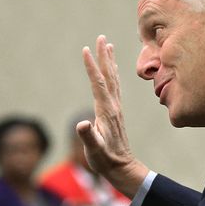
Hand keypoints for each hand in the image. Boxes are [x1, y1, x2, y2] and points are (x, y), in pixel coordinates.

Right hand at [80, 35, 148, 198]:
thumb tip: (82, 125)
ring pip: (113, 79)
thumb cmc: (105, 160)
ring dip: (110, 62)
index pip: (97, 84)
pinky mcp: (115, 112)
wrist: (122, 167)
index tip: (86, 50)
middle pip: (108, 76)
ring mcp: (115, 108)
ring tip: (108, 46)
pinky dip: (112, 75)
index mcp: (106, 111)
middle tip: (102, 38)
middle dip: (104, 56)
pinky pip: (114, 87)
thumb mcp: (94, 150)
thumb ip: (88, 137)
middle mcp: (113, 105)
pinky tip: (112, 71)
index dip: (91, 67)